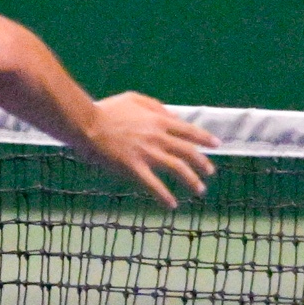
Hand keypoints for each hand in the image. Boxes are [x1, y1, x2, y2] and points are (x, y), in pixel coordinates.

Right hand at [83, 92, 217, 207]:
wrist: (86, 123)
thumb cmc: (107, 110)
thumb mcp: (134, 99)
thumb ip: (156, 107)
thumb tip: (174, 116)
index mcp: (159, 121)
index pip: (189, 131)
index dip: (205, 138)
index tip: (217, 145)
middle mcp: (158, 137)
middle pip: (188, 152)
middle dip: (203, 163)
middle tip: (210, 172)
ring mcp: (147, 153)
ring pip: (178, 168)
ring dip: (192, 180)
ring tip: (200, 190)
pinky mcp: (133, 168)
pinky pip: (154, 185)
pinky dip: (164, 196)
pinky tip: (172, 205)